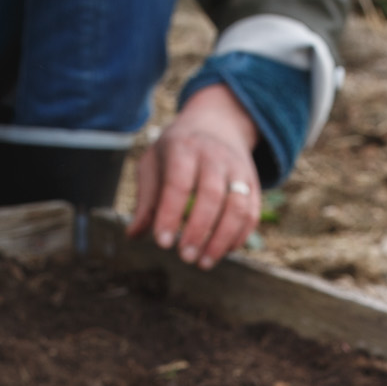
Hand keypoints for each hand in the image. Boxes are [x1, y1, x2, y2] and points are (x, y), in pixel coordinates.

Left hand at [130, 84, 260, 269]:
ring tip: (204, 263)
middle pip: (211, 195)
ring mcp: (237, 169)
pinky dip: (239, 236)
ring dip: (222, 239)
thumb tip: (133, 234)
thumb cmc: (176, 150)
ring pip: (237, 206)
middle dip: (198, 230)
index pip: (178, 183)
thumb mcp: (153, 163)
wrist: (217, 122)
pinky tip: (223, 251)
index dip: (170, 214)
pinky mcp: (253, 183)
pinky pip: (252, 213)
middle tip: (185, 257)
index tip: (162, 243)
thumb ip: (146, 199)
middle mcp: (214, 156)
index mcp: (183, 148)